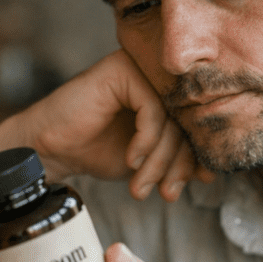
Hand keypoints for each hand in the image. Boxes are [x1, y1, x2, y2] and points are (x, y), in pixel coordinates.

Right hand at [6, 49, 213, 200]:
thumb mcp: (147, 161)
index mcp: (167, 92)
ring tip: (143, 186)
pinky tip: (131, 159)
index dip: (200, 155)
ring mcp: (139, 68)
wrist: (50, 149)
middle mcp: (156, 75)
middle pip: (187, 120)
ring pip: (172, 118)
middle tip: (167, 193)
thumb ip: (177, 159)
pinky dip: (146, 141)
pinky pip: (152, 109)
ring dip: (160, 160)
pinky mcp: (122, 70)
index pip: (197, 123)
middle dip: (179, 164)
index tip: (197, 183)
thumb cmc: (96, 151)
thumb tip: (212, 172)